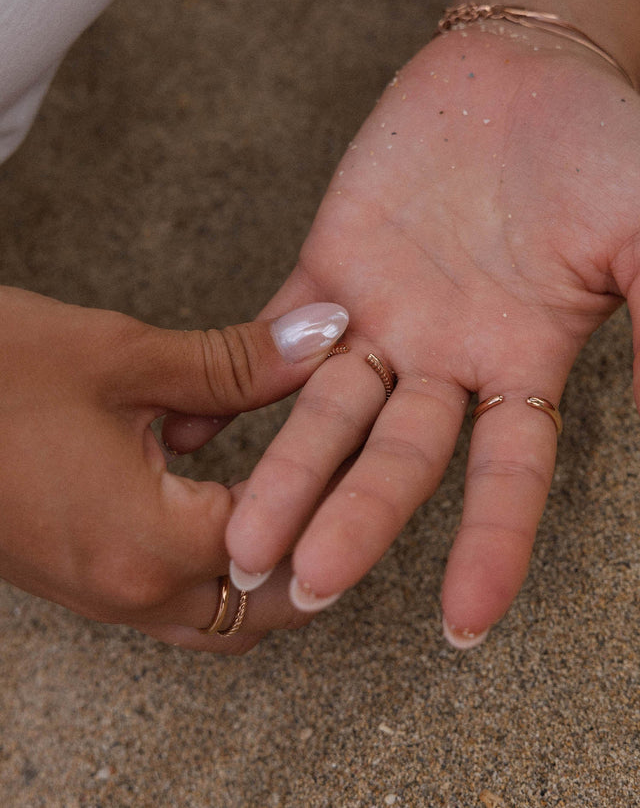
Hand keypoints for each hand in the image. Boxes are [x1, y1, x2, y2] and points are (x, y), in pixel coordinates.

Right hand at [0, 286, 346, 650]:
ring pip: (218, 616)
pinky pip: (168, 596)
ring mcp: (97, 596)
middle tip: (341, 480)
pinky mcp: (77, 579)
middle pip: (263, 610)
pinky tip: (211, 485)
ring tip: (293, 488)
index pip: (291, 540)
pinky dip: (210, 558)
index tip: (368, 438)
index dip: (339, 488)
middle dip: (313, 552)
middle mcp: (128, 592)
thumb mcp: (124, 356)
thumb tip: (328, 339)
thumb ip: (239, 360)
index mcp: (149, 545)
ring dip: (263, 566)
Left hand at [225, 27, 639, 645]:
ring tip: (241, 540)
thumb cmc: (595, 147)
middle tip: (304, 589)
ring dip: (286, 475)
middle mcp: (445, 363)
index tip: (463, 625)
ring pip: (326, 415)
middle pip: (395, 461)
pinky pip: (269, 336)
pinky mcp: (325, 272)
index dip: (491, 549)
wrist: (517, 74)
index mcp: (521, 364)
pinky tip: (191, 433)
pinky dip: (230, 384)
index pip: (506, 478)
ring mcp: (380, 322)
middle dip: (354, 523)